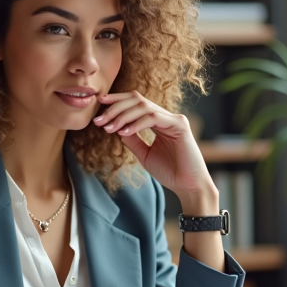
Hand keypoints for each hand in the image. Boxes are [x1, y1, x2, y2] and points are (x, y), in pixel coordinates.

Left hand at [92, 91, 215, 208]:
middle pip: (137, 100)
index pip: (136, 103)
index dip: (117, 101)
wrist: (187, 186)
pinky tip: (124, 131)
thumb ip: (133, 140)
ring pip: (143, 107)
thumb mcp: (144, 154)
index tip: (99, 106)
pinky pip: (153, 118)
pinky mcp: (180, 125)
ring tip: (108, 127)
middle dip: (115, 107)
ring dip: (123, 115)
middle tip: (99, 119)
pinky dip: (136, 124)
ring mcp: (174, 119)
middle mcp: (166, 116)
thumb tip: (117, 128)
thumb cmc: (170, 172)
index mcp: (158, 121)